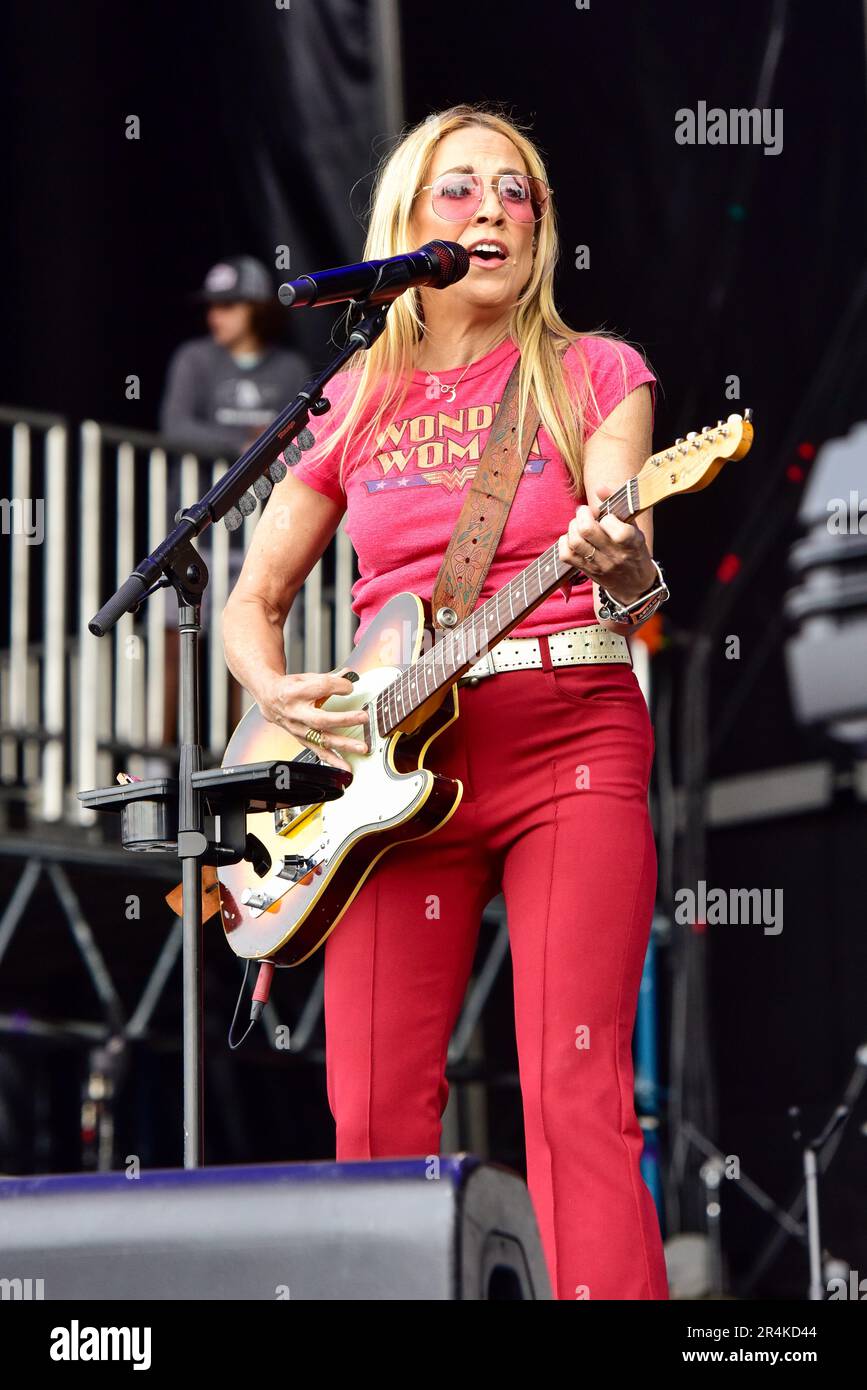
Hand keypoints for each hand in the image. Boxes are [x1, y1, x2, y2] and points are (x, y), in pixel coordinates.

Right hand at [255, 668, 368, 773]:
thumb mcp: (307, 677)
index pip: (321, 687)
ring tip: (361, 747)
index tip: (350, 686)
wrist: (270, 699)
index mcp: (296, 692)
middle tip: (363, 717)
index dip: (339, 686)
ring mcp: (298, 729)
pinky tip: (346, 767)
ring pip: (321, 739)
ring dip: (343, 745)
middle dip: (344, 719)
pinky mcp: (302, 740)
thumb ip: (330, 678)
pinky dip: (334, 761)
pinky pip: (318, 752)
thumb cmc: (290, 688)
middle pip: (321, 718)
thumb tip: (350, 676)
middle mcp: (296, 713)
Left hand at [557, 483, 656, 605]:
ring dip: (573, 526)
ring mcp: (598, 564)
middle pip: (587, 530)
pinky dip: (564, 541)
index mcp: (630, 543)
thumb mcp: (634, 528)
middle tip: (586, 512)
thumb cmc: (634, 551)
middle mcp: (613, 555)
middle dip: (583, 514)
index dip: (606, 517)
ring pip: (575, 541)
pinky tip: (573, 538)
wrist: (634, 586)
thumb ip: (618, 505)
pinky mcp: (585, 571)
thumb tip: (600, 488)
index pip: (613, 526)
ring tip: (580, 524)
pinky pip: (565, 555)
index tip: (608, 517)